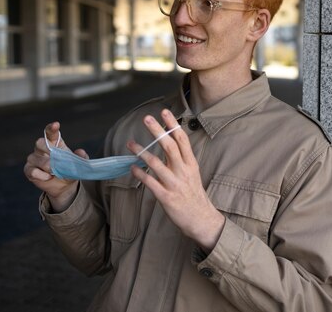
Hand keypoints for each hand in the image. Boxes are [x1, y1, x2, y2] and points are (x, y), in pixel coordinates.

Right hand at [23, 121, 81, 211]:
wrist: (63, 185)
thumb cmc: (69, 169)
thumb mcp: (78, 164)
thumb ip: (81, 158)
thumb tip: (80, 151)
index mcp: (54, 143)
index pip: (50, 132)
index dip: (52, 128)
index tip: (56, 124)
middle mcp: (42, 149)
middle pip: (39, 143)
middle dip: (47, 149)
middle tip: (55, 158)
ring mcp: (34, 159)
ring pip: (36, 158)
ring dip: (47, 166)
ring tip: (55, 171)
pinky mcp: (29, 170)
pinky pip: (32, 171)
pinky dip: (41, 175)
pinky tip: (48, 177)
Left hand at [127, 109, 224, 251]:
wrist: (201, 219)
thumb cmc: (194, 195)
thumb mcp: (192, 174)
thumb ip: (180, 160)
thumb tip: (167, 144)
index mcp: (191, 164)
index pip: (182, 140)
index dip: (173, 125)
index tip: (165, 112)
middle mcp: (183, 171)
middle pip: (170, 146)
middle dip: (158, 131)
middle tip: (146, 118)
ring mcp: (175, 184)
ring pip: (157, 164)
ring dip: (142, 152)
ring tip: (130, 144)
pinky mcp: (167, 197)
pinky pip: (151, 182)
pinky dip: (140, 174)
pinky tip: (132, 167)